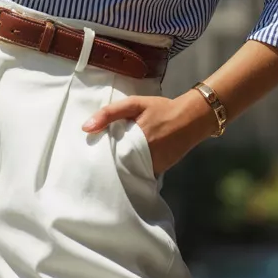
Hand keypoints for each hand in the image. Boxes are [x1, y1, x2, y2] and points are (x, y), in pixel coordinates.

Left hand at [81, 92, 217, 173]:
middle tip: (96, 164)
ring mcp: (153, 167)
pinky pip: (142, 174)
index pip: (109, 156)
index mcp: (134, 140)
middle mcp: (144, 158)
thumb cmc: (161, 109)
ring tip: (110, 165)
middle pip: (118, 167)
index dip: (99, 157)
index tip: (90, 157)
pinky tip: (128, 165)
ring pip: (130, 172)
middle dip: (109, 165)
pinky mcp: (159, 170)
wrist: (192, 118)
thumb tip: (85, 128)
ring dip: (121, 169)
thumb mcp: (134, 104)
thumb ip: (109, 114)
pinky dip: (135, 171)